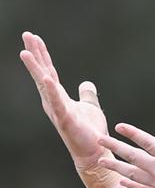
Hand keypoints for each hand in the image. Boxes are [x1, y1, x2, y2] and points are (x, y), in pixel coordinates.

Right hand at [19, 32, 109, 171]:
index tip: (33, 37)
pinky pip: (57, 103)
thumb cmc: (90, 132)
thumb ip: (86, 94)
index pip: (48, 71)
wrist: (94, 152)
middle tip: (26, 34)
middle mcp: (54, 102)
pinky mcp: (66, 120)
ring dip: (35, 68)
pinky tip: (46, 78)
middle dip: (34, 54)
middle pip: (42, 73)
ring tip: (26, 52)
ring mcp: (58, 110)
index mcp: (58, 97)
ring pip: (44, 85)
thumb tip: (86, 83)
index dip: (41, 54)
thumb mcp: (90, 107)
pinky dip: (51, 91)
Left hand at [96, 116, 154, 187]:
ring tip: (101, 162)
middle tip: (98, 140)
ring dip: (116, 167)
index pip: (148, 143)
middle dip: (115, 147)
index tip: (119, 126)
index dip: (133, 134)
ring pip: (133, 174)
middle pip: (134, 157)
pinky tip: (121, 181)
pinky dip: (131, 185)